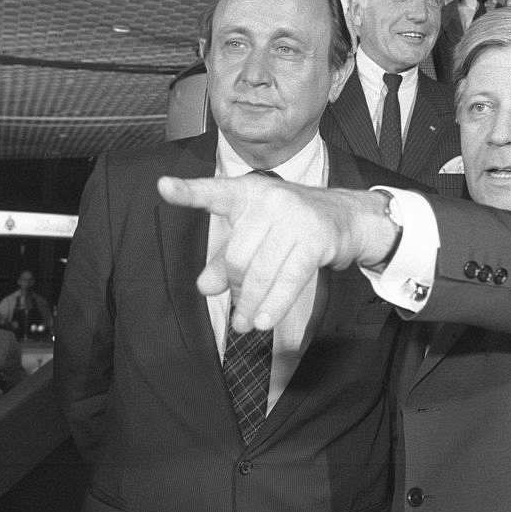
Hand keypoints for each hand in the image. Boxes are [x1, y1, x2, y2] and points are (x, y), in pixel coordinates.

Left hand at [158, 175, 396, 331]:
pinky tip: (263, 322)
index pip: (213, 192)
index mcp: (248, 193)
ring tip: (245, 324)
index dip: (187, 191)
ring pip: (260, 272)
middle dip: (234, 286)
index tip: (163, 187)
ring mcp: (295, 217)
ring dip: (250, 304)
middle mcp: (270, 199)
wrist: (346, 217)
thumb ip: (226, 257)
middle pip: (236, 255)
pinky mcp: (315, 238)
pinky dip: (274, 304)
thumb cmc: (293, 225)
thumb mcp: (257, 233)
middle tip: (237, 306)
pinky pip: (289, 280)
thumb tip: (205, 287)